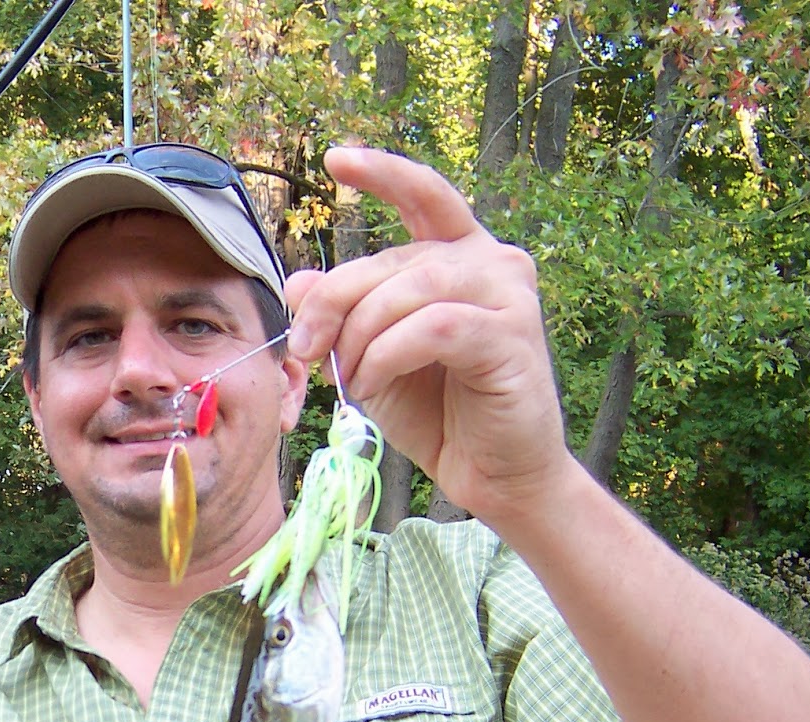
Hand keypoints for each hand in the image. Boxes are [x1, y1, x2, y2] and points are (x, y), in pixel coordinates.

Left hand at [284, 146, 578, 526]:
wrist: (491, 473)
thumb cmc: (437, 412)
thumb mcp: (371, 357)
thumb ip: (343, 316)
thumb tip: (298, 282)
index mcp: (460, 256)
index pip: (424, 195)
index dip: (382, 172)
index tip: (335, 160)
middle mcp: (493, 262)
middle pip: (392, 259)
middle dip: (335, 304)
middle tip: (304, 349)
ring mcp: (509, 295)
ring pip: (411, 289)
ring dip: (363, 335)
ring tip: (351, 379)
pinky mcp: (512, 335)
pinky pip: (433, 326)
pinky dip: (389, 354)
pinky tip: (372, 385)